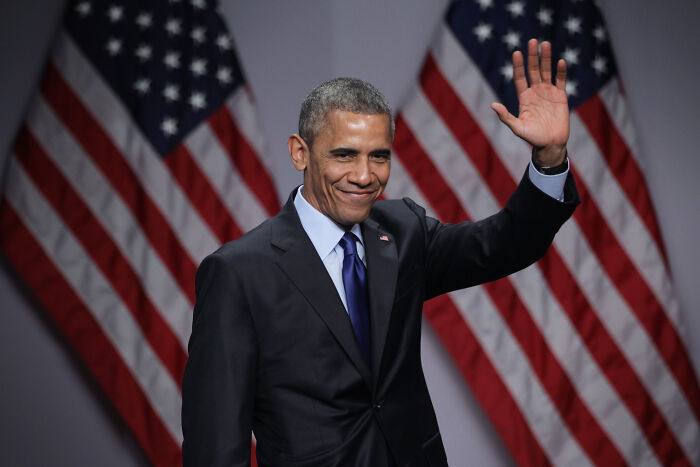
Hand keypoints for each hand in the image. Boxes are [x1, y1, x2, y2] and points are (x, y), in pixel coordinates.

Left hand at [491, 39, 568, 165]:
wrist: (550, 144)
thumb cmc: (532, 138)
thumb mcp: (517, 127)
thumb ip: (506, 117)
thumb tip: (493, 105)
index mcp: (524, 98)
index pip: (520, 77)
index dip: (518, 66)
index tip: (516, 53)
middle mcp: (535, 92)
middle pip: (533, 70)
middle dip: (532, 56)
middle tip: (532, 41)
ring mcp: (548, 93)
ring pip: (547, 71)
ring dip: (546, 58)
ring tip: (546, 44)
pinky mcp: (561, 96)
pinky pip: (561, 81)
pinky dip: (561, 72)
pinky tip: (560, 62)